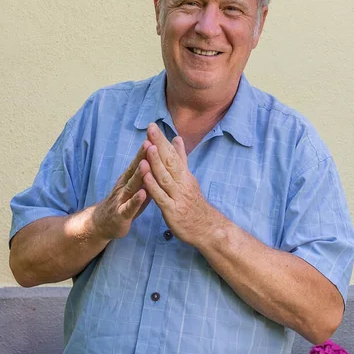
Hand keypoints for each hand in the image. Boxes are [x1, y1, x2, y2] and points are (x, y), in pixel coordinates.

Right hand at [93, 141, 151, 239]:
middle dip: (143, 156)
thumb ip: (148, 175)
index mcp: (130, 177)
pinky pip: (129, 207)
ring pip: (131, 185)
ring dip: (139, 175)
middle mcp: (125, 184)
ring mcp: (121, 198)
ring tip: (146, 164)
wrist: (103, 223)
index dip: (147, 149)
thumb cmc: (125, 202)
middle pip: (135, 168)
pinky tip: (143, 194)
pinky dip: (136, 200)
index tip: (155, 135)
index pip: (140, 160)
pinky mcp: (121, 214)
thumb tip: (161, 159)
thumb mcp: (137, 186)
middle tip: (150, 142)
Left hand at [143, 123, 210, 245]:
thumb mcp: (188, 178)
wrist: (207, 228)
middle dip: (158, 144)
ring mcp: (177, 196)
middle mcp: (181, 182)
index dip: (161, 140)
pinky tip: (145, 176)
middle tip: (150, 128)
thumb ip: (181, 159)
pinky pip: (161, 197)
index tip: (152, 125)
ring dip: (156, 162)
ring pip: (165, 177)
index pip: (171, 153)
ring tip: (148, 146)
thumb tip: (177, 138)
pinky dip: (153, 186)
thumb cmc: (193, 202)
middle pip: (169, 160)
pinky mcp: (172, 210)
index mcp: (183, 174)